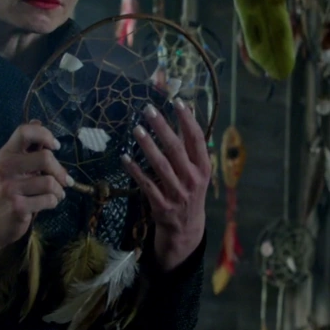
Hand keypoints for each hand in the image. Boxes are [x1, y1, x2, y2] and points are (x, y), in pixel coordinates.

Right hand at [0, 121, 71, 270]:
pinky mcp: (18, 207)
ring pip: (50, 182)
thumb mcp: (13, 167)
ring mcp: (11, 188)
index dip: (45, 134)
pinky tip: (46, 204)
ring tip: (55, 195)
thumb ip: (27, 148)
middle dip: (60, 171)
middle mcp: (6, 168)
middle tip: (64, 180)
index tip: (55, 147)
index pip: (24, 131)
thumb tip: (37, 121)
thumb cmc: (7, 192)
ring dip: (59, 191)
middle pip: (45, 158)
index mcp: (6, 154)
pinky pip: (49, 200)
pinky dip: (53, 203)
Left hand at [123, 100, 210, 270]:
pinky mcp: (162, 205)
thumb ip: (191, 144)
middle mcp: (193, 180)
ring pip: (161, 166)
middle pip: (176, 149)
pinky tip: (125, 158)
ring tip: (136, 129)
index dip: (188, 120)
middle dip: (162, 128)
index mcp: (203, 168)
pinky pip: (146, 185)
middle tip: (149, 110)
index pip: (197, 139)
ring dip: (148, 146)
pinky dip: (135, 171)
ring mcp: (177, 194)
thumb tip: (189, 110)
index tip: (177, 101)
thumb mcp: (197, 171)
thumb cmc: (190, 191)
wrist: (186, 228)